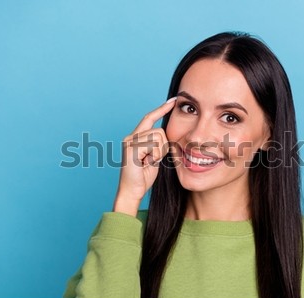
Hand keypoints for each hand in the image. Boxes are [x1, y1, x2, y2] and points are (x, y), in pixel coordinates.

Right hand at [113, 97, 176, 215]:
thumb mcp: (154, 156)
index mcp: (135, 137)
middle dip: (163, 147)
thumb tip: (166, 135)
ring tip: (149, 162)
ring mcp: (129, 142)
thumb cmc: (143, 176)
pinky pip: (154, 145)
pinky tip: (146, 163)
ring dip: (159, 152)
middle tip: (152, 160)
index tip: (173, 101)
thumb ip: (158, 144)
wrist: (132, 191)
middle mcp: (130, 136)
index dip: (162, 109)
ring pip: (158, 137)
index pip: (150, 117)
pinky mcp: (131, 148)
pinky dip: (155, 156)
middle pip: (159, 130)